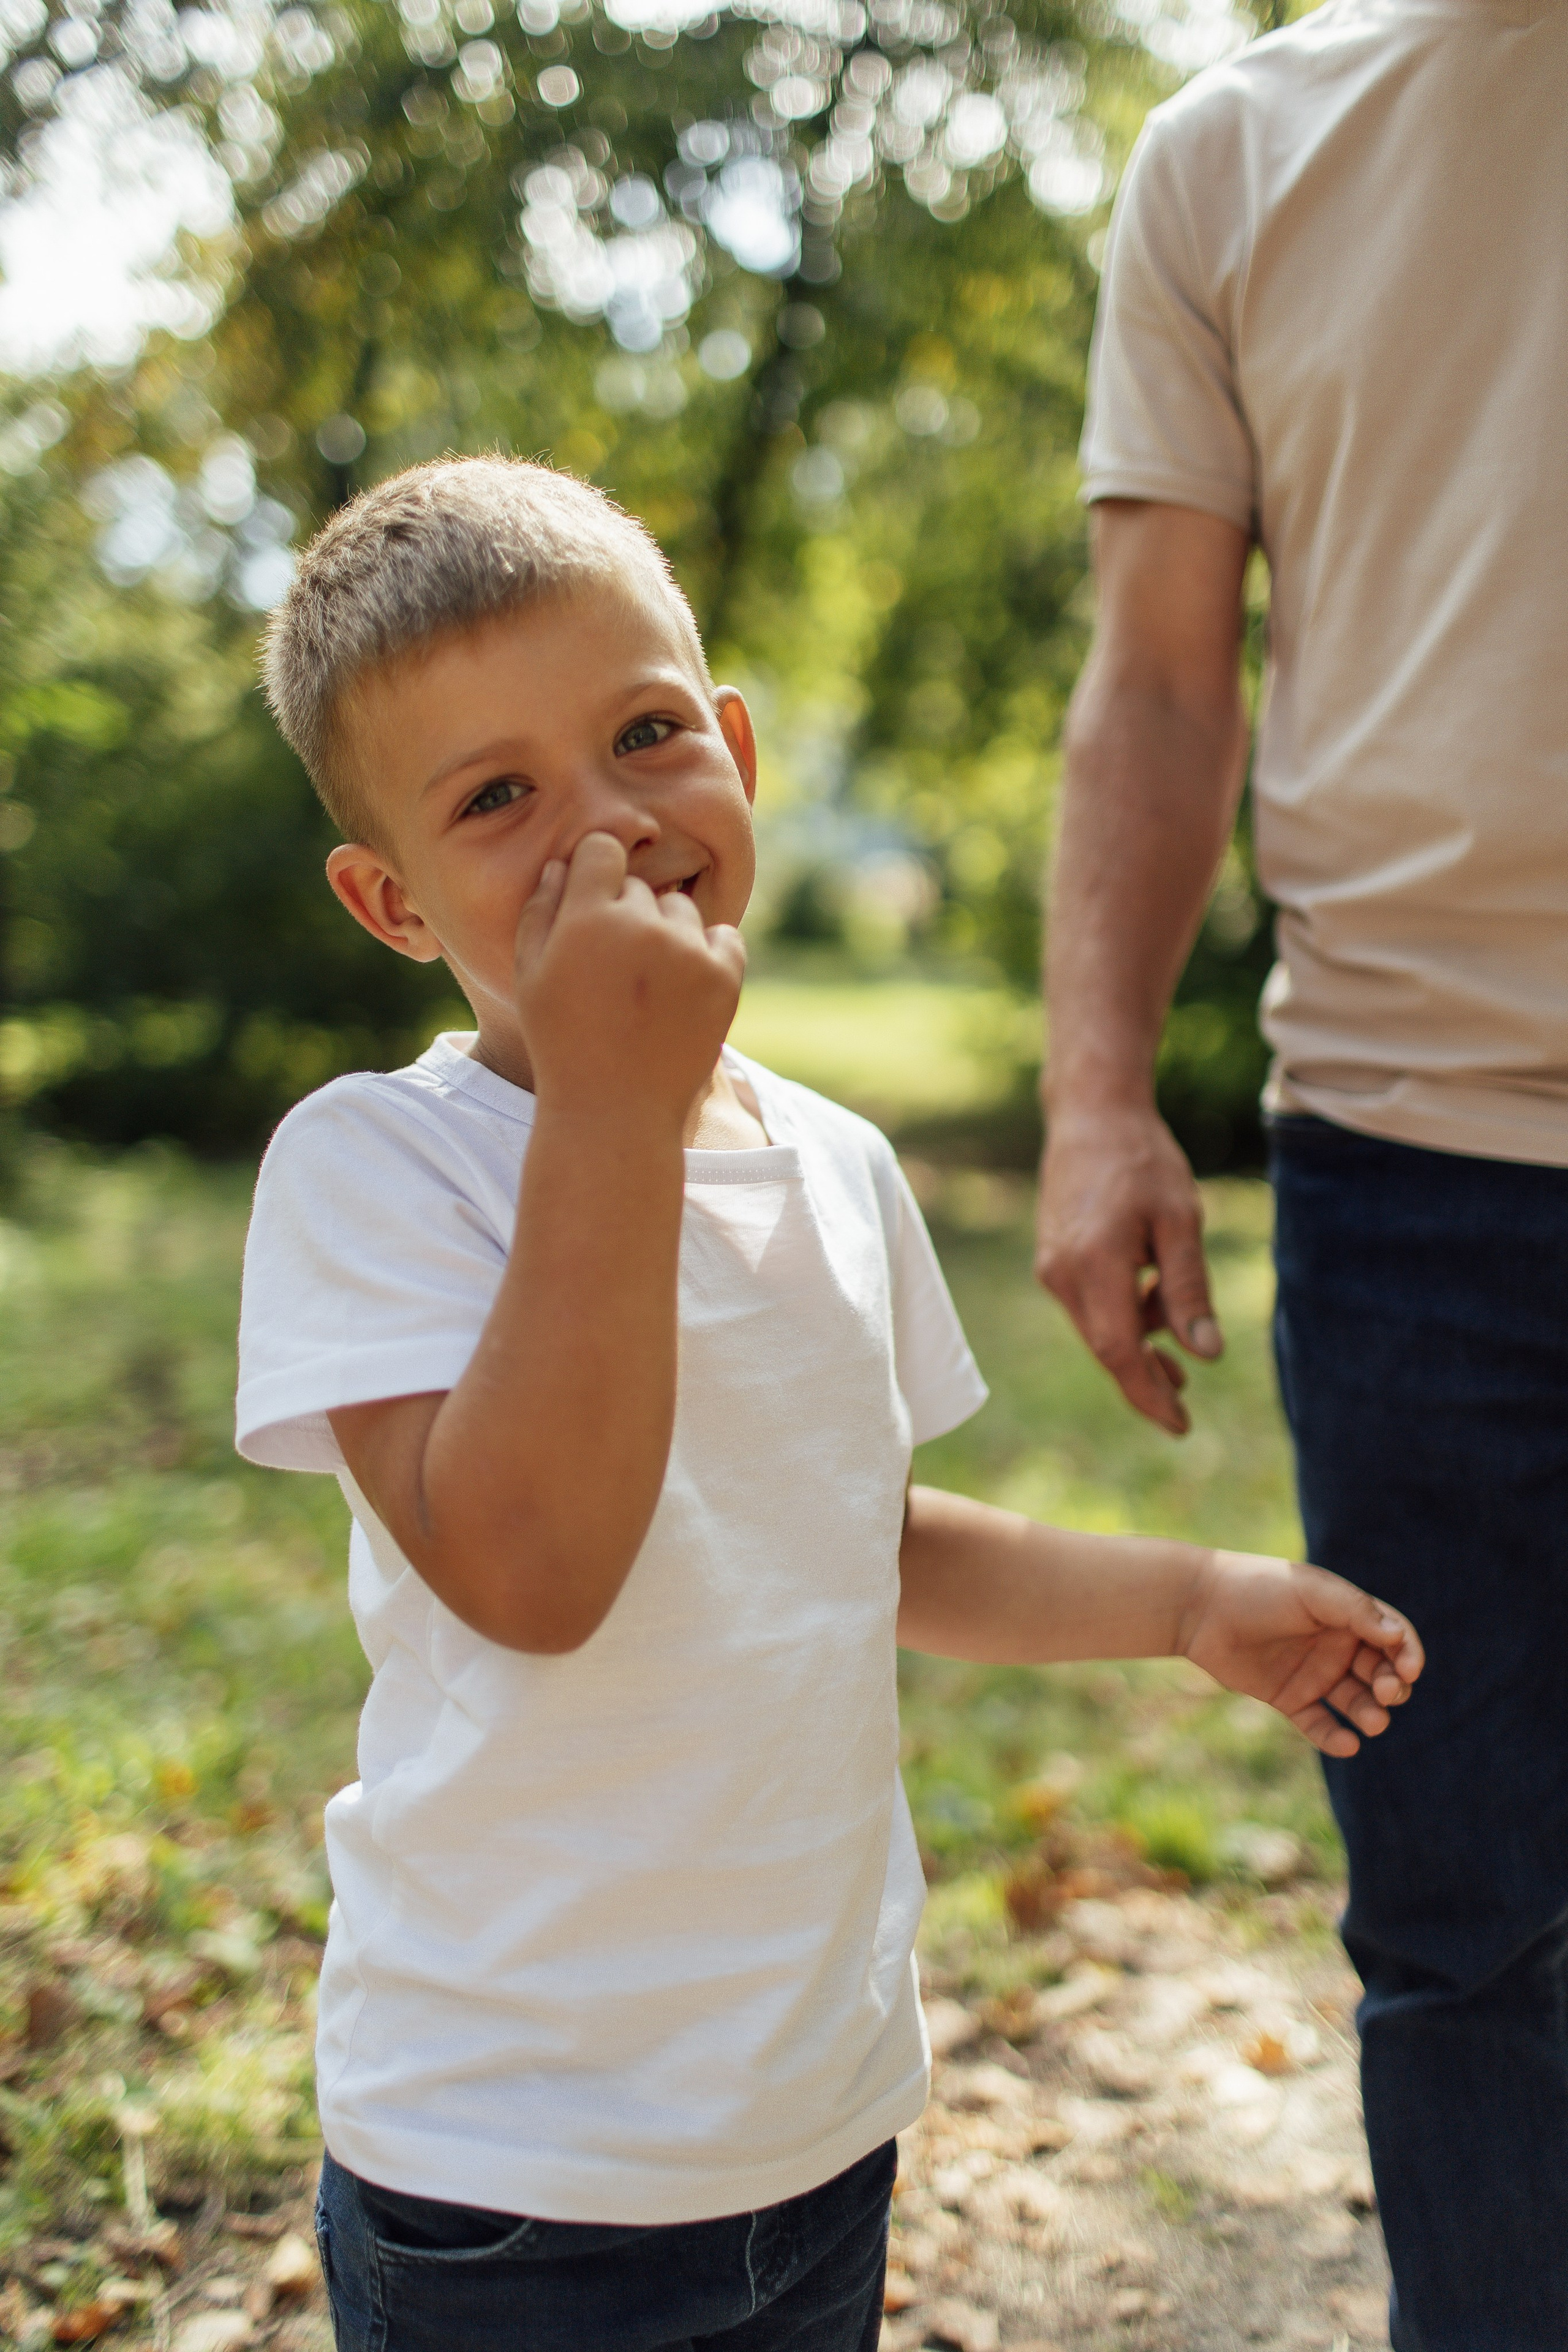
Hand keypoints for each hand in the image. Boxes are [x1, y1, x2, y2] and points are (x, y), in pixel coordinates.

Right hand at [514, 833, 745, 1130]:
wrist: (616, 1113)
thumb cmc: (562, 1044)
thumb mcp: (530, 979)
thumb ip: (539, 913)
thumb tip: (559, 865)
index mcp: (587, 918)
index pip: (603, 848)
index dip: (597, 873)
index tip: (594, 904)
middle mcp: (642, 926)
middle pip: (642, 885)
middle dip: (628, 914)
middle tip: (616, 970)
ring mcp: (688, 951)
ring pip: (683, 910)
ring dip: (669, 934)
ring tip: (648, 988)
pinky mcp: (725, 977)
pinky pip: (724, 937)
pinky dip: (709, 955)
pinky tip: (682, 992)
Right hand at [1036, 1100, 1221, 1435]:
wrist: (1090, 1115)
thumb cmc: (1143, 1161)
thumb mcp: (1180, 1220)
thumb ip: (1189, 1288)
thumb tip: (1206, 1354)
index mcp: (1094, 1264)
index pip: (1119, 1351)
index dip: (1149, 1393)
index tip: (1180, 1425)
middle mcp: (1062, 1273)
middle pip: (1106, 1347)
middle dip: (1144, 1380)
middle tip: (1183, 1406)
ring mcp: (1051, 1268)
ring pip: (1097, 1327)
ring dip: (1137, 1343)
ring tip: (1179, 1352)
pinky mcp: (1052, 1260)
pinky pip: (1089, 1305)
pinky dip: (1121, 1316)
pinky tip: (1150, 1304)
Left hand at [1178, 1552, 1423, 1756]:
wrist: (1200, 1606)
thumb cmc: (1258, 1588)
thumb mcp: (1311, 1591)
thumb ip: (1355, 1610)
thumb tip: (1397, 1636)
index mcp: (1348, 1615)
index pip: (1394, 1637)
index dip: (1408, 1653)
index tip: (1410, 1670)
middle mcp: (1336, 1646)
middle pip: (1381, 1673)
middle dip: (1392, 1686)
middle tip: (1386, 1693)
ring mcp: (1313, 1674)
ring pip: (1356, 1703)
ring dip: (1371, 1714)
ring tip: (1372, 1722)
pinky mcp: (1289, 1698)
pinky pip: (1319, 1725)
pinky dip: (1335, 1738)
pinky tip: (1347, 1744)